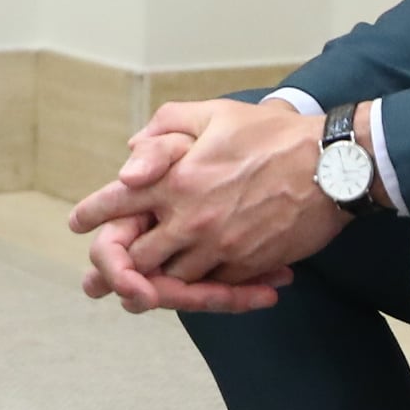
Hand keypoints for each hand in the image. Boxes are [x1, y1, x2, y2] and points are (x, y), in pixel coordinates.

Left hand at [71, 98, 348, 294]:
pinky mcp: (246, 266)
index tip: (77, 222)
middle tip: (95, 282)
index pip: (118, 200)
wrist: (332, 166)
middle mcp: (190, 218)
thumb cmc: (272, 135)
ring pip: (172, 279)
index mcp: (176, 178)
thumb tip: (130, 152)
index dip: (93, 213)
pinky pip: (212, 287)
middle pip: (136, 256)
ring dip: (156, 285)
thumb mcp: (213, 114)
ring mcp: (218, 247)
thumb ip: (165, 128)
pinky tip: (193, 289)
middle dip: (112, 269)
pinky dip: (201, 290)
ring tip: (137, 294)